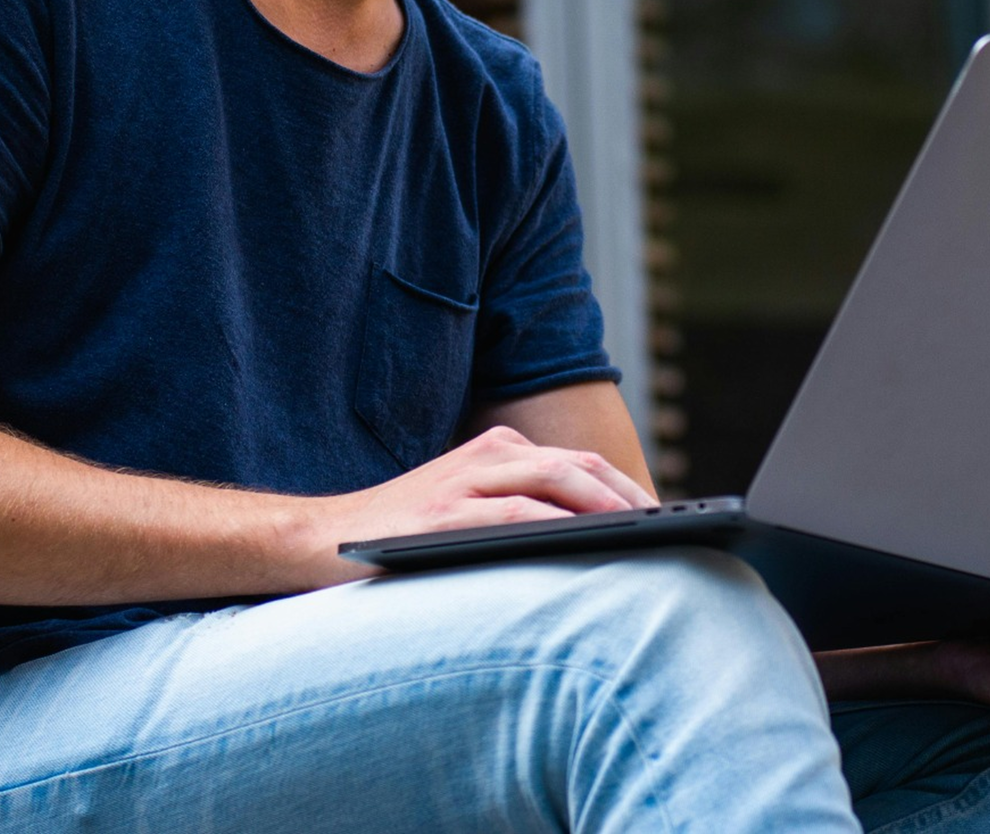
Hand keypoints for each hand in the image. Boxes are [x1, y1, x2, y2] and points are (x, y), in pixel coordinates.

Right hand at [300, 425, 657, 586]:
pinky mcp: (445, 514)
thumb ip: (518, 508)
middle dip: (630, 496)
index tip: (662, 519)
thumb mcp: (466, 508)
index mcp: (496, 450)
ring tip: (643, 533)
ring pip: (556, 480)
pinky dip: (557, 523)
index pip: (578, 464)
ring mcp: (465, 481)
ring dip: (606, 506)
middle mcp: (486, 455)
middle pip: (578, 466)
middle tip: (669, 528)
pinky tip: (586, 540)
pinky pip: (515, 512)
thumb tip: (592, 539)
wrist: (320, 539)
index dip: (625, 489)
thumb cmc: (402, 534)